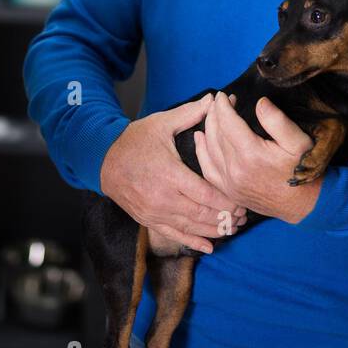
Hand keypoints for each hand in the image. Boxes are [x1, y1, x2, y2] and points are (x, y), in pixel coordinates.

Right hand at [100, 94, 246, 253]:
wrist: (103, 160)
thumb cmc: (134, 140)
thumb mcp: (161, 124)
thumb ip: (190, 114)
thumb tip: (215, 100)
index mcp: (170, 173)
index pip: (205, 193)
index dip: (226, 201)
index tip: (242, 202)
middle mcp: (163, 197)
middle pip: (201, 214)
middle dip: (225, 218)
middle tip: (244, 217)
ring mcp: (154, 212)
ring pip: (190, 227)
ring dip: (214, 231)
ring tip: (233, 229)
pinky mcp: (148, 220)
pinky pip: (174, 235)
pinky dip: (193, 242)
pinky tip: (209, 247)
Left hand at [195, 93, 319, 224]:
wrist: (303, 204)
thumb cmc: (303, 169)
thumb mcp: (299, 141)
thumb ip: (278, 120)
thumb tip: (259, 103)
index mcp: (251, 155)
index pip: (228, 123)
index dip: (223, 106)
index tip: (223, 95)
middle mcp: (235, 170)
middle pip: (215, 134)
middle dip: (215, 113)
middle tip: (221, 101)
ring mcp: (229, 183)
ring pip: (208, 149)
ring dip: (208, 128)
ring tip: (213, 115)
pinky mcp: (228, 191)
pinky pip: (207, 169)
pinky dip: (201, 151)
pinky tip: (201, 139)